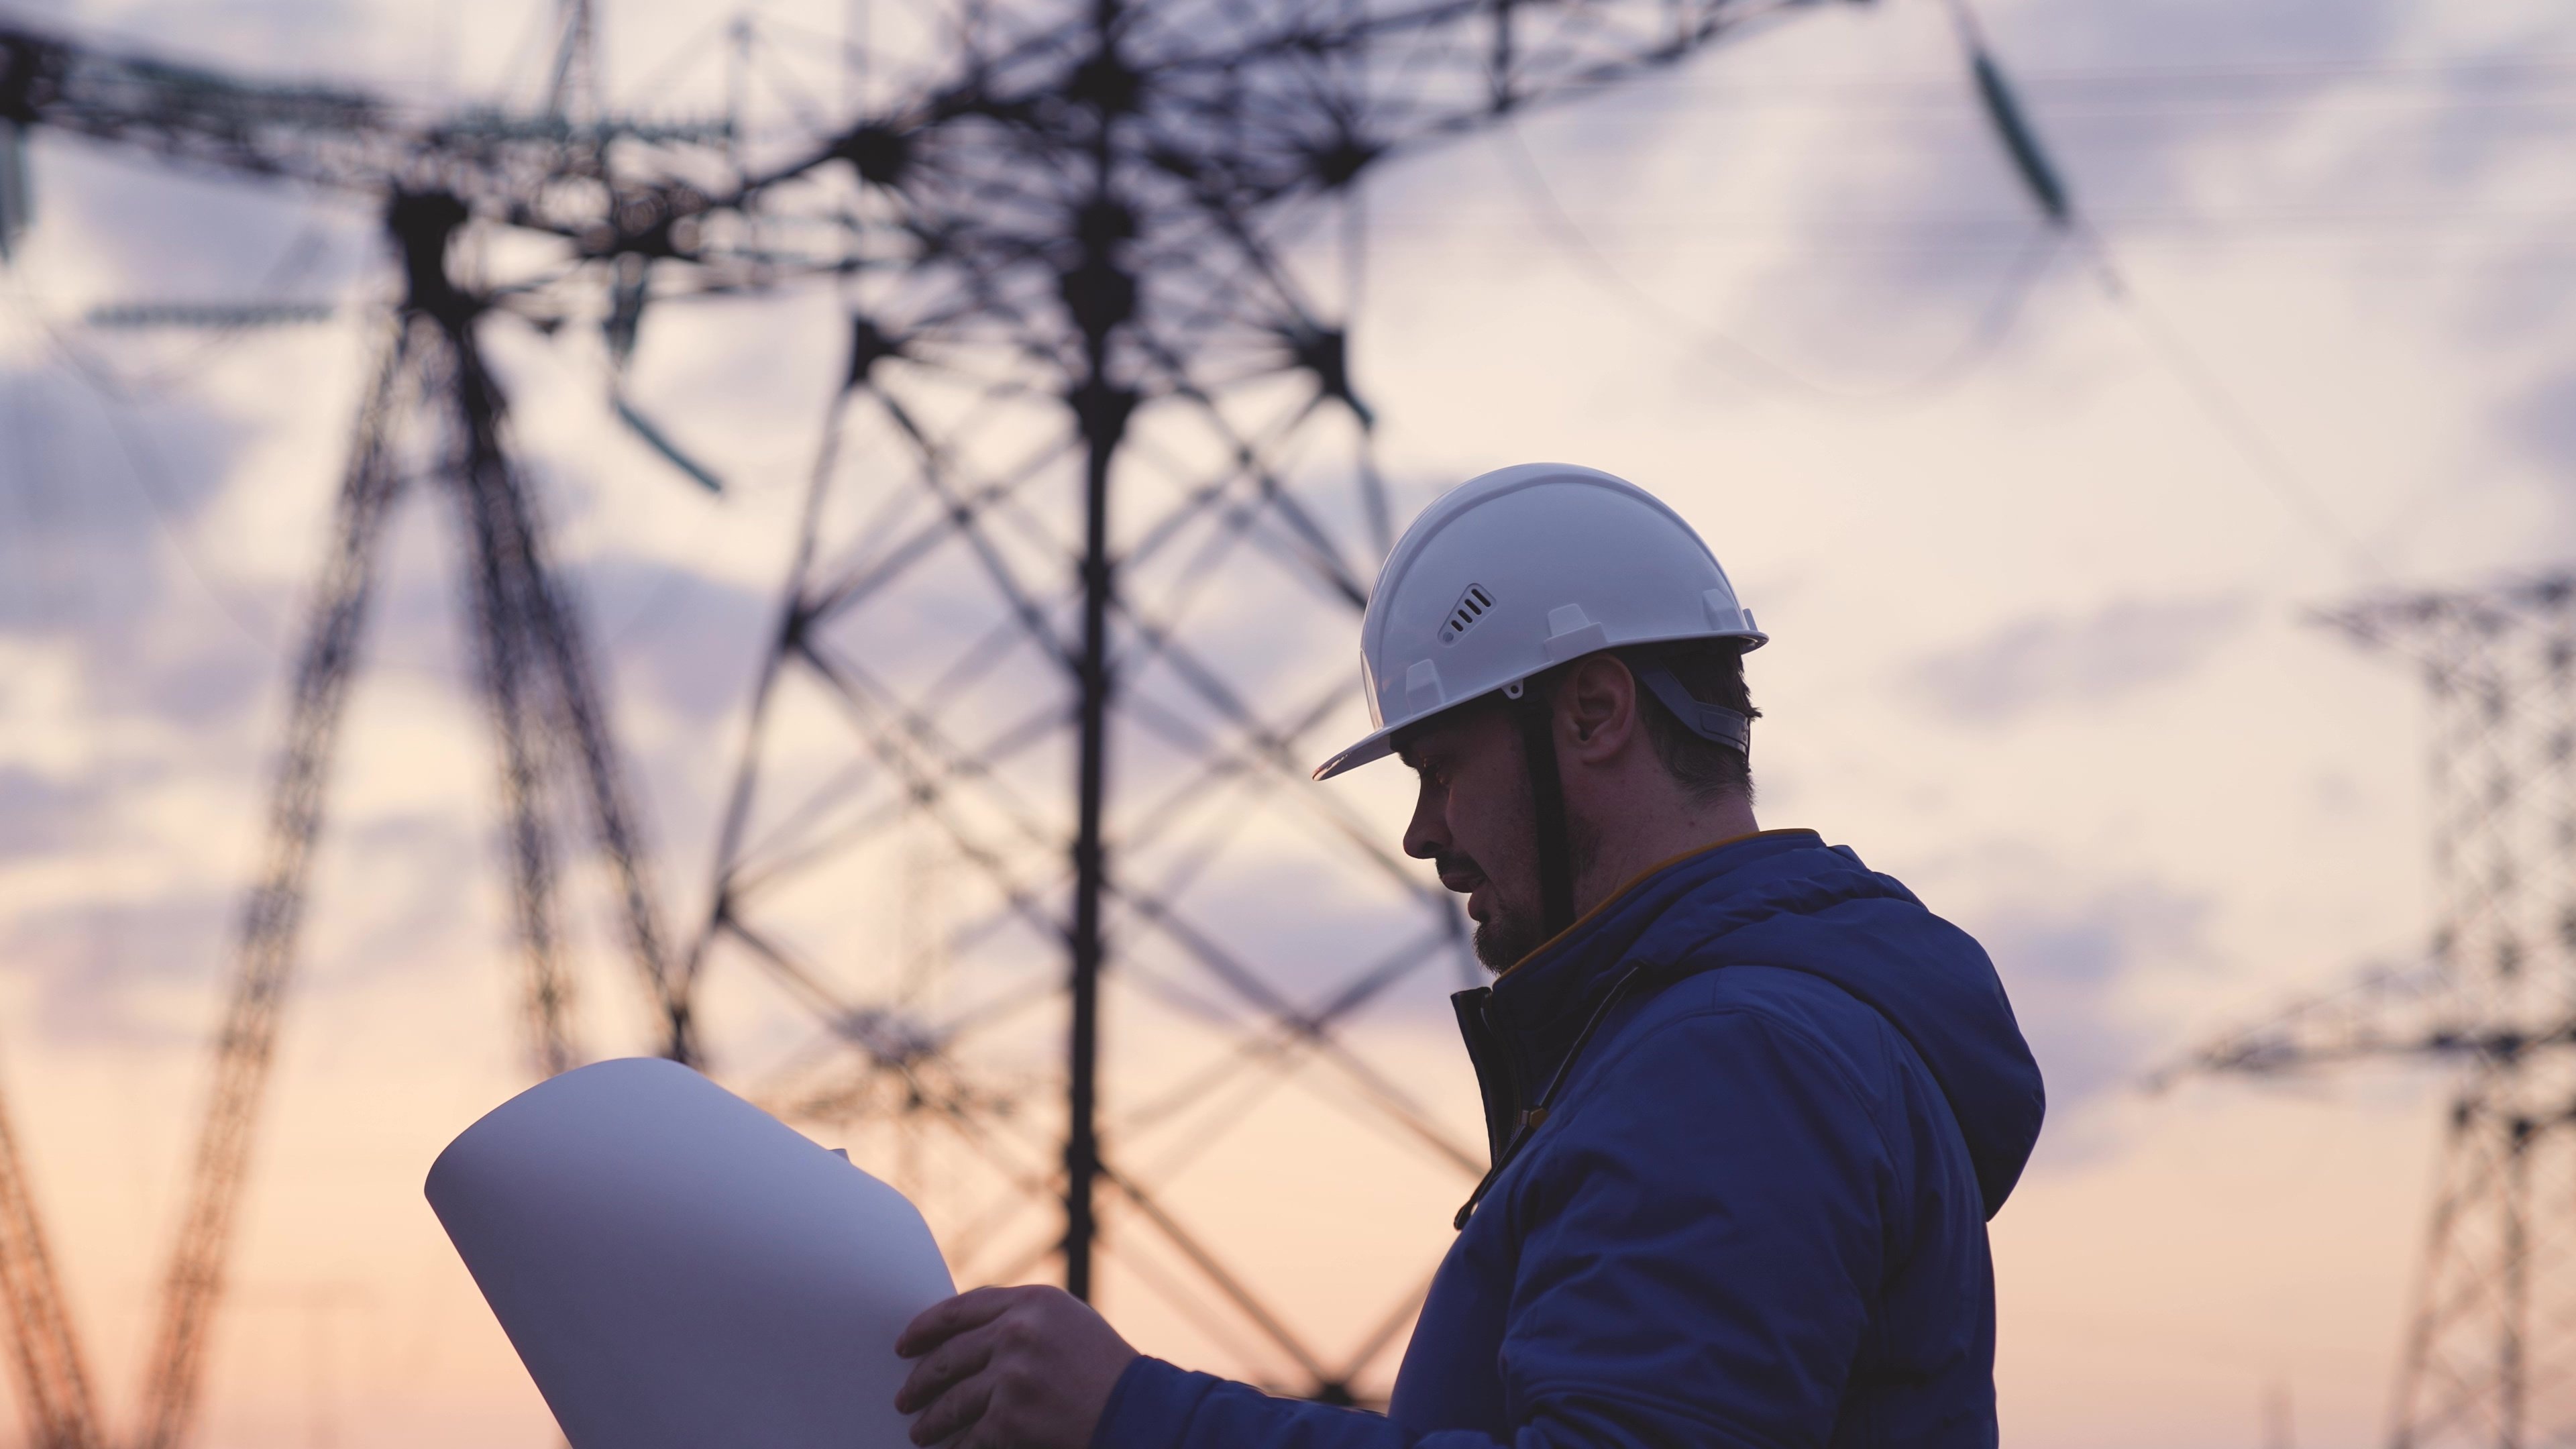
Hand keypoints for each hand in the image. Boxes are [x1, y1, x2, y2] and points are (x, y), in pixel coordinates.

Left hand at [895, 1284, 1139, 1448]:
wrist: (1139, 1412)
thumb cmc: (1107, 1370)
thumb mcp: (1069, 1324)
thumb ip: (1022, 1320)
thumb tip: (962, 1339)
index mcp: (1032, 1301)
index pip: (960, 1309)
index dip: (925, 1328)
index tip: (904, 1344)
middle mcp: (1018, 1332)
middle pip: (949, 1356)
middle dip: (921, 1381)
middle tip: (905, 1396)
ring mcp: (1013, 1375)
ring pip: (954, 1401)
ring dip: (932, 1421)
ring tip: (920, 1432)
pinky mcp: (1012, 1418)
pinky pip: (971, 1436)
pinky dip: (958, 1448)